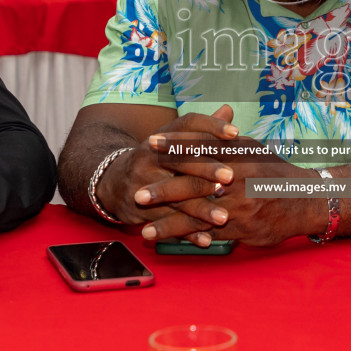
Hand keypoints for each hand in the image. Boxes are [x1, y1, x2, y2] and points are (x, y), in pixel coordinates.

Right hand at [98, 105, 240, 231]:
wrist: (115, 182)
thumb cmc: (159, 160)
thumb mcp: (175, 142)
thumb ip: (204, 130)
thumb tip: (229, 110)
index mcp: (164, 136)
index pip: (189, 124)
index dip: (211, 126)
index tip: (234, 134)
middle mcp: (150, 155)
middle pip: (181, 160)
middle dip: (206, 169)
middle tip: (231, 177)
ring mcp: (143, 183)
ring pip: (176, 197)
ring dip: (201, 208)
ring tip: (224, 217)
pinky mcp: (141, 209)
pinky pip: (168, 223)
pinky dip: (188, 233)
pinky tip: (207, 240)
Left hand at [137, 135, 319, 246]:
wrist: (307, 200)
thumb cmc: (275, 173)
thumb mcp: (253, 150)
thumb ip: (227, 139)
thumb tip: (209, 121)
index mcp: (239, 154)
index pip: (201, 147)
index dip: (174, 145)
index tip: (151, 144)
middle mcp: (238, 178)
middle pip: (194, 184)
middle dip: (164, 190)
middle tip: (138, 195)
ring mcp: (241, 205)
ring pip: (199, 216)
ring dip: (170, 225)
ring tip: (145, 231)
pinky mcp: (244, 228)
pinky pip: (213, 234)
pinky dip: (191, 239)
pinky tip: (174, 245)